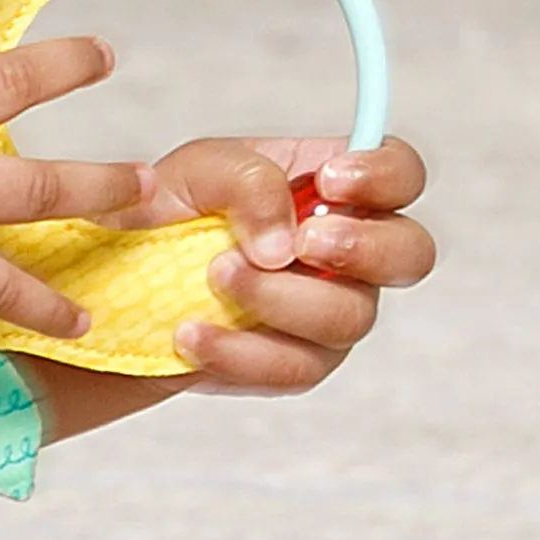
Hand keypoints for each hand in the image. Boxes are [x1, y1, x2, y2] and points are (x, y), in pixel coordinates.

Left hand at [130, 134, 433, 393]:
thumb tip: (282, 241)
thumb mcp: (200, 170)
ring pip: (350, 318)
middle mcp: (350, 252)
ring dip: (279, 298)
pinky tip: (192, 333)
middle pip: (411, 254)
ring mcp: (332, 310)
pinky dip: (240, 352)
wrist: (128, 280)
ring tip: (214, 276)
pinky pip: (295, 369)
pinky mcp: (298, 363)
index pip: (401, 174)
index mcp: (336, 187)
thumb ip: (249, 181)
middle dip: (362, 248)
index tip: (331, 181)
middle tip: (302, 241)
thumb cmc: (173, 210)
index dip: (385, 177)